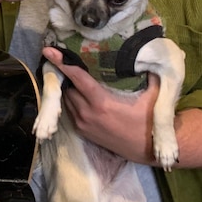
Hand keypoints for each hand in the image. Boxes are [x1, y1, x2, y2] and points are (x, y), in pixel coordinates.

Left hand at [43, 46, 158, 164]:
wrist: (149, 151)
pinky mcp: (83, 132)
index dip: (63, 63)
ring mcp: (82, 124)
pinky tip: (79, 93)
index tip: (48, 51)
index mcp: (101, 103)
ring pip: (66, 99)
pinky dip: (72, 100)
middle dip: (66, 74)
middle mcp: (87, 113)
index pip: (77, 78)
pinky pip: (70, 111)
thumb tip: (145, 54)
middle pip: (67, 87)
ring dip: (69, 88)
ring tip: (74, 76)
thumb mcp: (153, 97)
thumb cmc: (150, 122)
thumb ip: (149, 75)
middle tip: (68, 60)